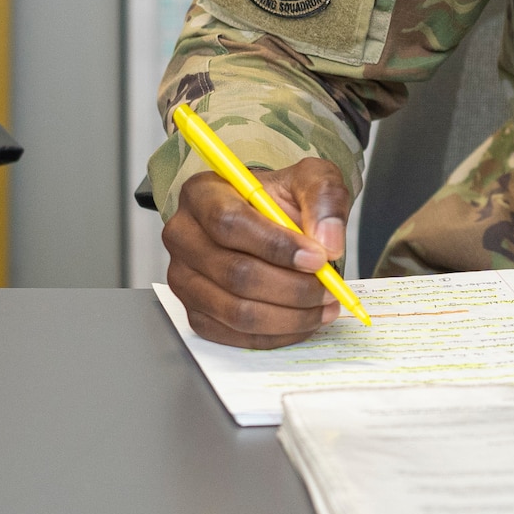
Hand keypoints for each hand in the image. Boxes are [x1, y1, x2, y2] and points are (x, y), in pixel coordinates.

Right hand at [161, 157, 351, 348]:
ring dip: (289, 316)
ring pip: (236, 311)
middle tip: (329, 288)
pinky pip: (235, 334)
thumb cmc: (280, 198)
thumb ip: (324, 198)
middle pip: (235, 273)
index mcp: (202, 193)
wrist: (268, 218)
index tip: (317, 258)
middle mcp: (184, 237)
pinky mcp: (195, 312)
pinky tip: (303, 320)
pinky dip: (277, 334)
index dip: (276, 246)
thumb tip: (328, 243)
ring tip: (323, 305)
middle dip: (292, 287)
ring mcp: (184, 279)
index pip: (230, 223)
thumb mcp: (311, 178)